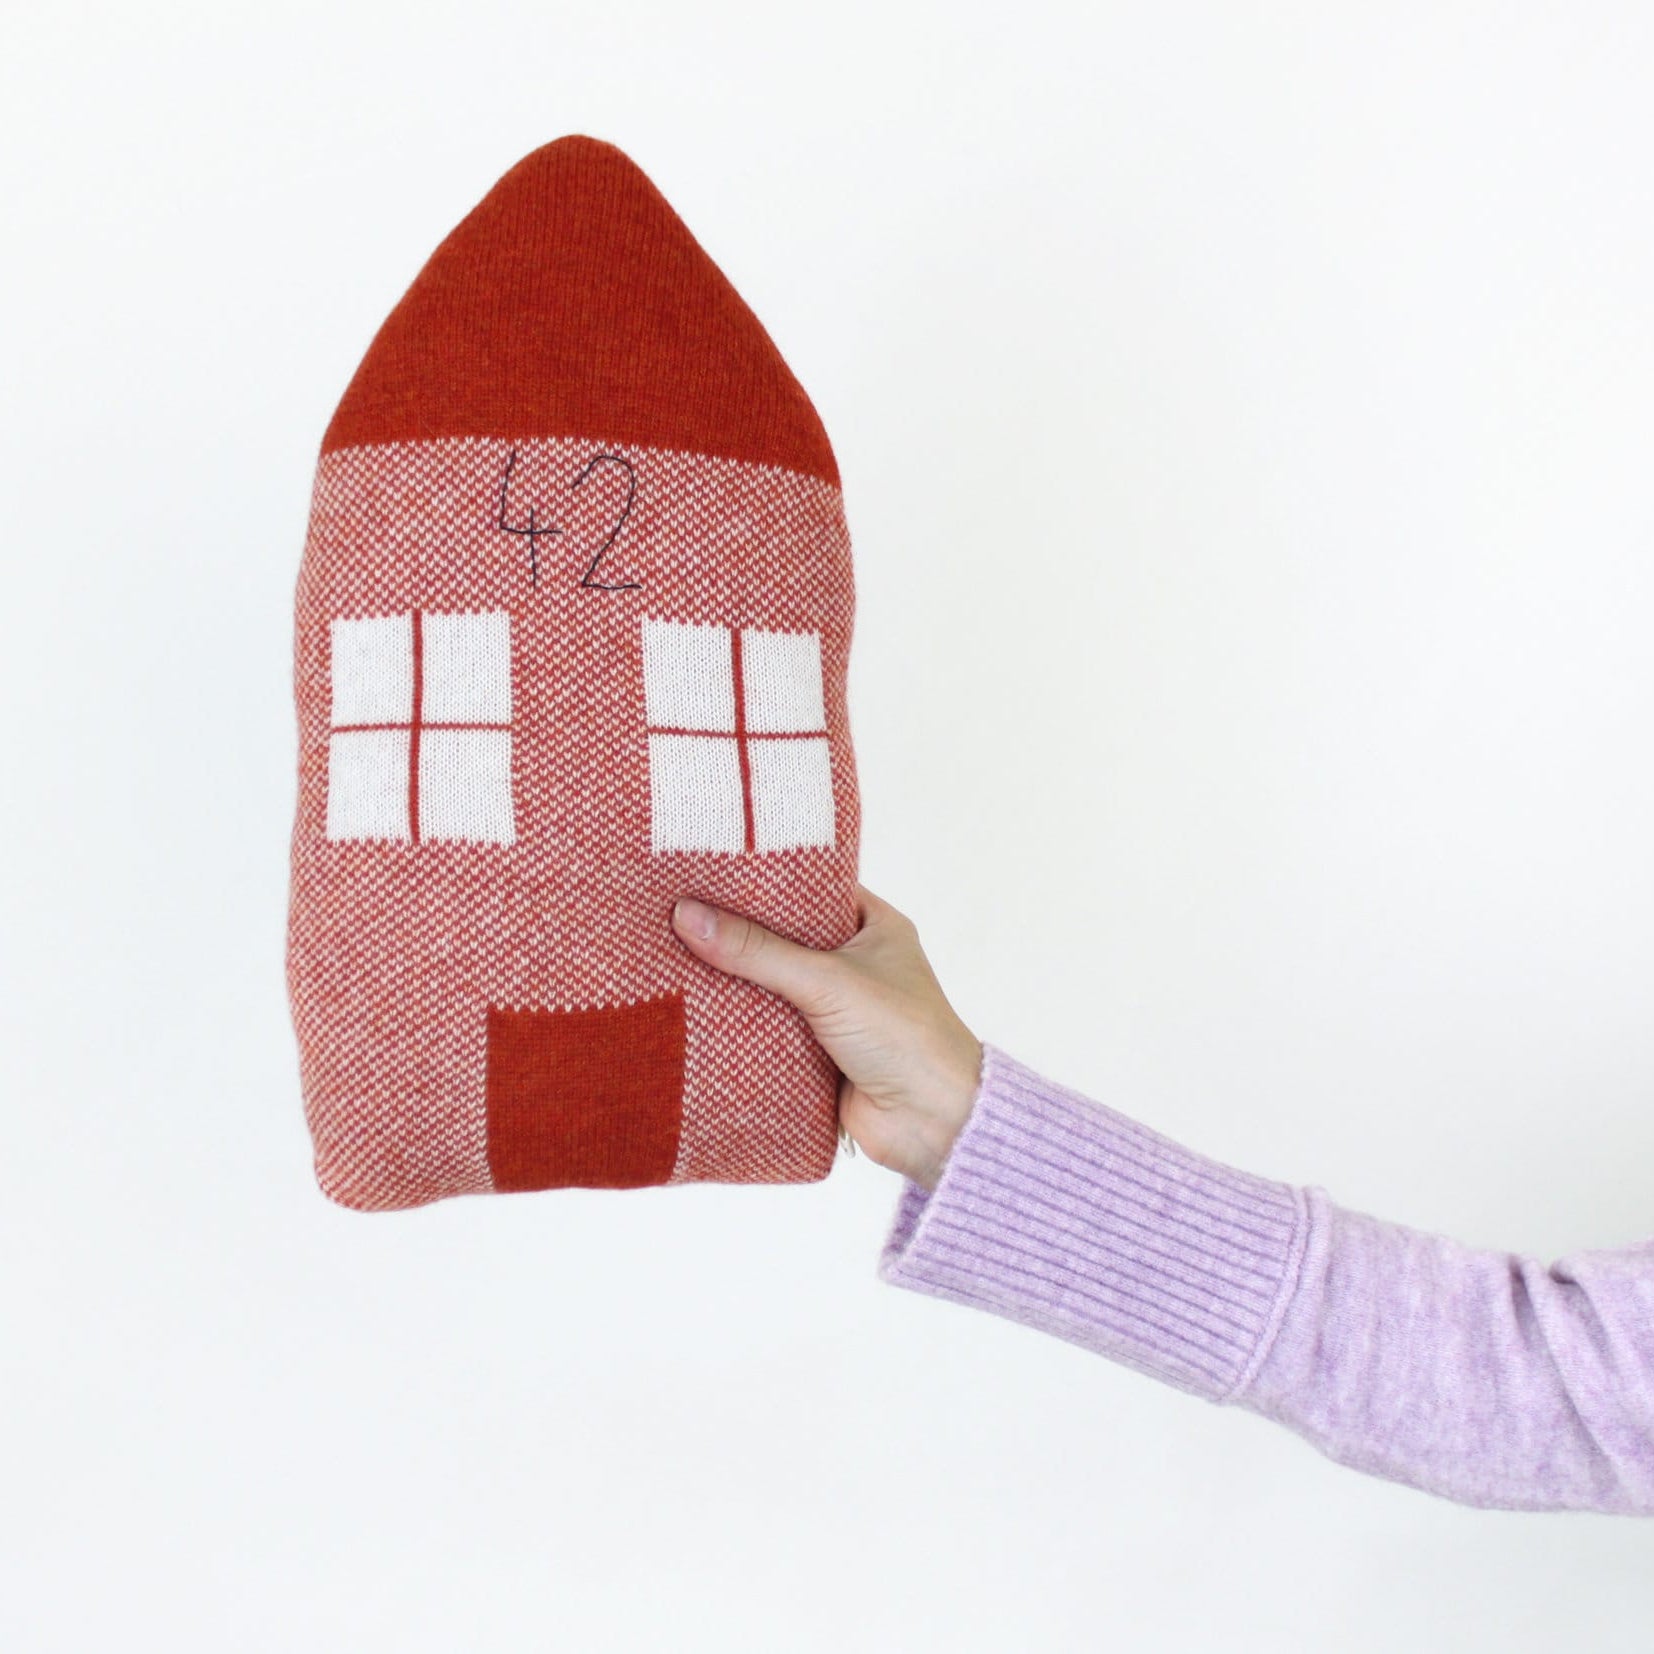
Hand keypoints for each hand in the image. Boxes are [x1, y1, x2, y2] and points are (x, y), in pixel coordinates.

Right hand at [670, 885, 983, 1190]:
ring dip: (733, 982)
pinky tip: (692, 1010)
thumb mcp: (827, 980)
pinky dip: (738, 1026)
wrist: (934, 1123)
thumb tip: (689, 916)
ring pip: (771, 987)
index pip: (810, 889)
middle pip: (783, 939)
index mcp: (874, 927)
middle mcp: (856, 963)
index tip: (709, 869)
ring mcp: (836, 1010)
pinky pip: (768, 1031)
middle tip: (678, 908)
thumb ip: (757, 951)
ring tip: (670, 952)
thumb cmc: (905, 1037)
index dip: (763, 880)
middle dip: (737, 933)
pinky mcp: (818, 1053)